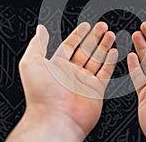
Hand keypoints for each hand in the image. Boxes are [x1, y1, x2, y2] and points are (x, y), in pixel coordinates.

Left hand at [7, 22, 117, 141]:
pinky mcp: (96, 90)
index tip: (86, 26)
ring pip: (97, 59)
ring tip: (111, 35)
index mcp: (57, 66)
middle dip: (95, 37)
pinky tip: (114, 52)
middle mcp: (71, 73)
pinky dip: (110, 62)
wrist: (56, 119)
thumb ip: (38, 44)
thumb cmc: (41, 94)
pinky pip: (105, 73)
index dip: (78, 35)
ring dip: (104, 46)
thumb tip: (40, 29)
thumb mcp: (31, 63)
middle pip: (86, 50)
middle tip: (103, 26)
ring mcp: (84, 81)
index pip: (70, 46)